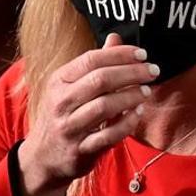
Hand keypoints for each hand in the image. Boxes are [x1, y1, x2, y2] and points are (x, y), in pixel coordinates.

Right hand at [19, 33, 157, 194]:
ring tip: (147, 91)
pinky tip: (138, 113)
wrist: (42, 157)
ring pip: (104, 107)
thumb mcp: (70, 86)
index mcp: (59, 81)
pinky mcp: (80, 150)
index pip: (91, 59)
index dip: (120, 55)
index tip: (143, 54)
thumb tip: (116, 38)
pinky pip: (108, 135)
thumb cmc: (62, 115)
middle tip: (152, 71)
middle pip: (100, 80)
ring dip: (131, 97)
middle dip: (131, 73)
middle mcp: (61, 102)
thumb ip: (94, 64)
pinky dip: (126, 123)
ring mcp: (70, 127)